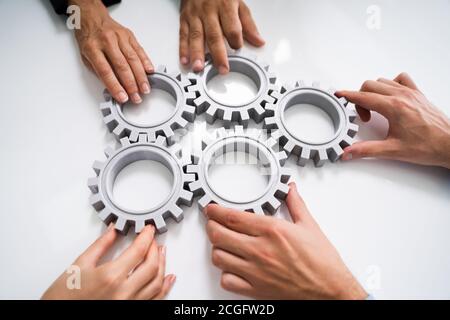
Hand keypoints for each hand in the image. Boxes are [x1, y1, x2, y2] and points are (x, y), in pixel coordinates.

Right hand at [41, 224, 174, 299]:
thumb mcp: (80, 264)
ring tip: (161, 253)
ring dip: (162, 265)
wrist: (57, 315)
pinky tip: (168, 279)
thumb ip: (101, 245)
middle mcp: (124, 292)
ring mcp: (129, 304)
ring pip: (157, 283)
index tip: (148, 229)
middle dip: (155, 249)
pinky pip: (155, 300)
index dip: (147, 237)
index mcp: (111, 277)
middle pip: (152, 266)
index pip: (139, 250)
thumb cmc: (63, 297)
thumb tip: (113, 230)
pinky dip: (164, 288)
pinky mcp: (131, 311)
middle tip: (152, 240)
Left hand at [71, 0, 152, 103]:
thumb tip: (114, 87)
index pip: (105, 71)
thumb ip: (99, 71)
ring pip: (133, 59)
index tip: (123, 97)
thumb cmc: (89, 38)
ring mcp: (119, 37)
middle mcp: (107, 41)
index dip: (115, 86)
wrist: (92, 17)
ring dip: (141, 77)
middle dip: (131, 85)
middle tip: (137, 97)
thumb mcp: (85, 57)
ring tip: (145, 89)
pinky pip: (140, 50)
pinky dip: (146, 62)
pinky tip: (150, 72)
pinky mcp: (129, 35)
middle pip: (122, 66)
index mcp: (92, 48)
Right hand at [179, 0, 264, 72]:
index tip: (238, 48)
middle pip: (214, 35)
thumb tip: (259, 41)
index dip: (236, 40)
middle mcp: (209, 11)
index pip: (232, 28)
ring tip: (199, 68)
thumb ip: (248, 25)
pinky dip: (183, 49)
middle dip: (218, 54)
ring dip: (197, 54)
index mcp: (225, 6)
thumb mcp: (238, 4)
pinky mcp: (184, 19)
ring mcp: (195, 15)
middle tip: (222, 69)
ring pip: (196, 37)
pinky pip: (183, 35)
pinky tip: (185, 61)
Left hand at [204, 183, 366, 299]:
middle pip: (219, 235)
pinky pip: (227, 281)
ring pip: (219, 257)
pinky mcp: (256, 289)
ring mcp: (256, 271)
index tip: (211, 208)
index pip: (232, 217)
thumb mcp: (309, 226)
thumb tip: (291, 189)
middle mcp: (261, 250)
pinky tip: (232, 267)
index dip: (216, 211)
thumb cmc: (322, 262)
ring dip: (217, 248)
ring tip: (222, 243)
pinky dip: (225, 273)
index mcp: (272, 231)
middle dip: (211, 226)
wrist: (330, 289)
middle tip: (213, 223)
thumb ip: (296, 204)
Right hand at [336, 73, 449, 168]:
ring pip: (383, 82)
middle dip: (361, 99)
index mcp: (393, 108)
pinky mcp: (418, 94)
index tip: (339, 95)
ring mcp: (411, 93)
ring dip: (374, 92)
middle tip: (364, 117)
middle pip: (370, 86)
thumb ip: (366, 150)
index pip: (363, 97)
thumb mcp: (392, 150)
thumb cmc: (427, 146)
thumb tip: (348, 153)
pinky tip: (391, 97)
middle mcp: (402, 96)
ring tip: (376, 110)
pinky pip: (400, 79)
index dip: (348, 96)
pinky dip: (391, 84)